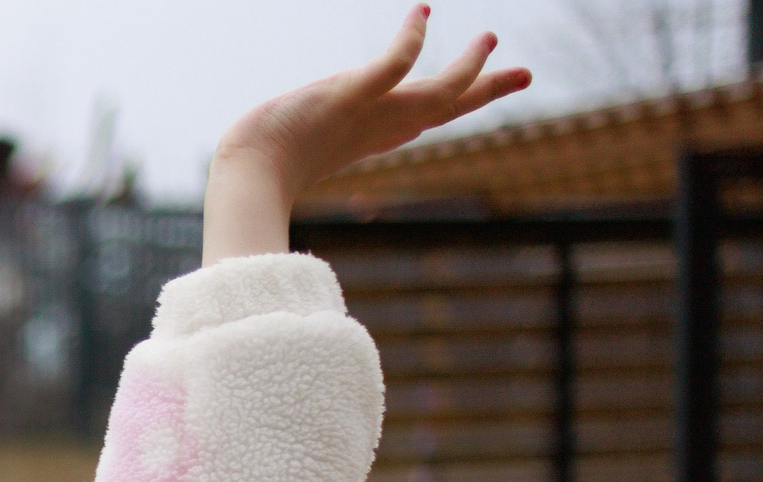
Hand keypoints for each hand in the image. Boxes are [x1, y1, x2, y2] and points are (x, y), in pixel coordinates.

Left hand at [204, 7, 528, 263]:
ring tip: (490, 39)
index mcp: (368, 138)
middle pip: (444, 110)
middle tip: (524, 74)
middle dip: (484, 91)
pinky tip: (421, 14)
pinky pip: (392, 66)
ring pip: (435, 93)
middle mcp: (376, 128)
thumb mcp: (294, 150)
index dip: (451, 106)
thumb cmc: (257, 170)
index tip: (474, 94)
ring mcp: (368, 113)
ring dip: (468, 68)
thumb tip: (286, 157)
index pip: (421, 119)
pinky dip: (411, 42)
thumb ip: (303, 146)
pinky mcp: (350, 96)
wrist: (245, 178)